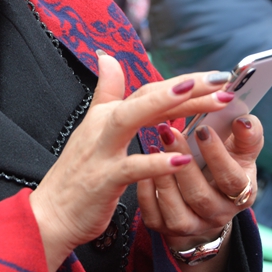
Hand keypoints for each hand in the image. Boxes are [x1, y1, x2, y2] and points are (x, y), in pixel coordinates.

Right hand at [29, 53, 234, 271]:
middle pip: (145, 96)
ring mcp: (101, 151)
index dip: (182, 85)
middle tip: (221, 80)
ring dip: (165, 105)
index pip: (149, 92)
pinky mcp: (103, 180)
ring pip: (132, 118)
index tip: (216, 80)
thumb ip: (105, 93)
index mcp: (107, 115)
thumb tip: (108, 57)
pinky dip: (156, 162)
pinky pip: (131, 168)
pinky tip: (182, 159)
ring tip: (201, 97)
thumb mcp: (93, 129)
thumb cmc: (78, 174)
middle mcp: (104, 126)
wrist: (51, 214)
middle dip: (183, 86)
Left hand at [137, 116, 261, 271]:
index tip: (202, 129)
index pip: (231, 180)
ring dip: (163, 178)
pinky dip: (146, 192)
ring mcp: (192, 225)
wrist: (208, 200)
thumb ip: (248, 135)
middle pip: (200, 196)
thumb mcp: (242, 152)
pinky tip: (142, 168)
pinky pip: (153, 215)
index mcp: (241, 194)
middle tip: (170, 132)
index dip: (217, 156)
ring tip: (155, 146)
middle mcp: (218, 215)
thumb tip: (243, 121)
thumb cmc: (226, 165)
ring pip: (176, 211)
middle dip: (183, 164)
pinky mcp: (166, 229)